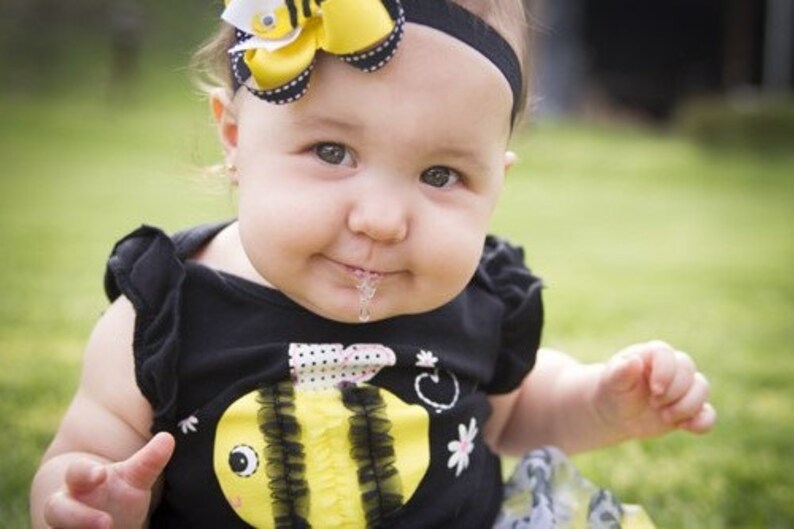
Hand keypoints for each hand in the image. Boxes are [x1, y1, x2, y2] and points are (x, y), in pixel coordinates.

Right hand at [43, 432, 174, 528]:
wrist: (105, 522)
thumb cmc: (117, 495)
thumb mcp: (134, 478)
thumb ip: (149, 461)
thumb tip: (168, 438)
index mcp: (81, 482)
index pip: (75, 472)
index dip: (85, 472)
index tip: (100, 473)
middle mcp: (66, 507)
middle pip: (57, 510)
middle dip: (78, 517)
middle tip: (106, 523)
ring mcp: (65, 528)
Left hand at [594, 341, 715, 439]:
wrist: (616, 412)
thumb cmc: (614, 390)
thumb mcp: (612, 382)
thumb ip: (620, 371)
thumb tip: (633, 360)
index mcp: (651, 354)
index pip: (666, 353)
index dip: (665, 372)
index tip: (654, 390)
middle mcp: (672, 367)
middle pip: (688, 370)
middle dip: (673, 391)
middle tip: (654, 404)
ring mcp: (683, 387)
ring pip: (702, 388)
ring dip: (687, 406)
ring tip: (664, 417)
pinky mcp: (690, 409)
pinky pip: (708, 413)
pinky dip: (702, 422)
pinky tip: (685, 427)